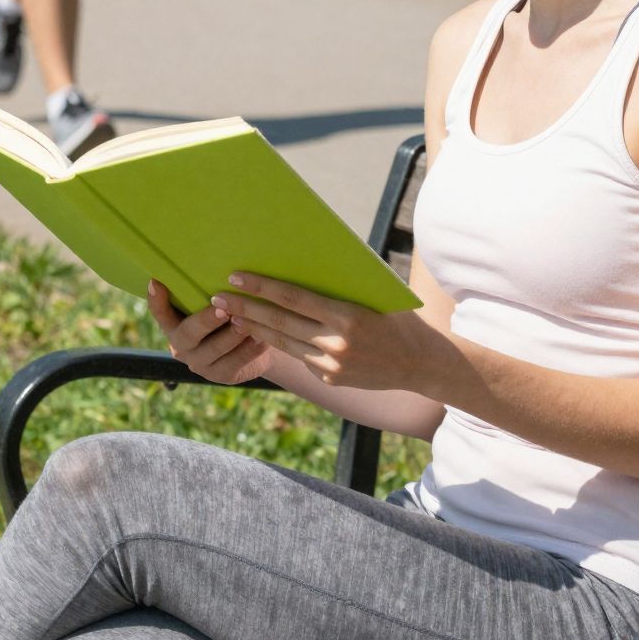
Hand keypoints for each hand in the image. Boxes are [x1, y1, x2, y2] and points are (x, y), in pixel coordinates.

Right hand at [146, 279, 274, 385]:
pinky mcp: (220, 376)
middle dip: (206, 320)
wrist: (251, 346)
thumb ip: (210, 294)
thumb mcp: (215, 305)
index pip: (160, 314)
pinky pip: (235, 363)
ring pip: (215, 349)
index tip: (156, 282)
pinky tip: (261, 337)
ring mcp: (200, 363)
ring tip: (247, 320)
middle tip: (224, 309)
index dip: (157, 301)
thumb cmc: (228, 315)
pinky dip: (249, 349)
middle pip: (189, 333)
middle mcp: (181, 346)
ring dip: (232, 334)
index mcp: (173, 325)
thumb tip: (219, 269)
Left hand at [209, 273, 441, 392]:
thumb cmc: (397, 318)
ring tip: (229, 314)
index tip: (236, 277)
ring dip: (254, 328)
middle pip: (280, 323)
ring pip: (283, 343)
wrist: (421, 363)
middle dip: (246, 309)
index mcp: (347, 317)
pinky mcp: (330, 379)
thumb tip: (303, 261)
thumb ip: (339, 286)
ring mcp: (332, 365)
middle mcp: (336, 344)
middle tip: (217, 296)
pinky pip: (300, 357)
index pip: (294, 298)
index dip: (262, 287)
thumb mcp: (372, 295)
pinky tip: (259, 332)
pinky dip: (279, 343)